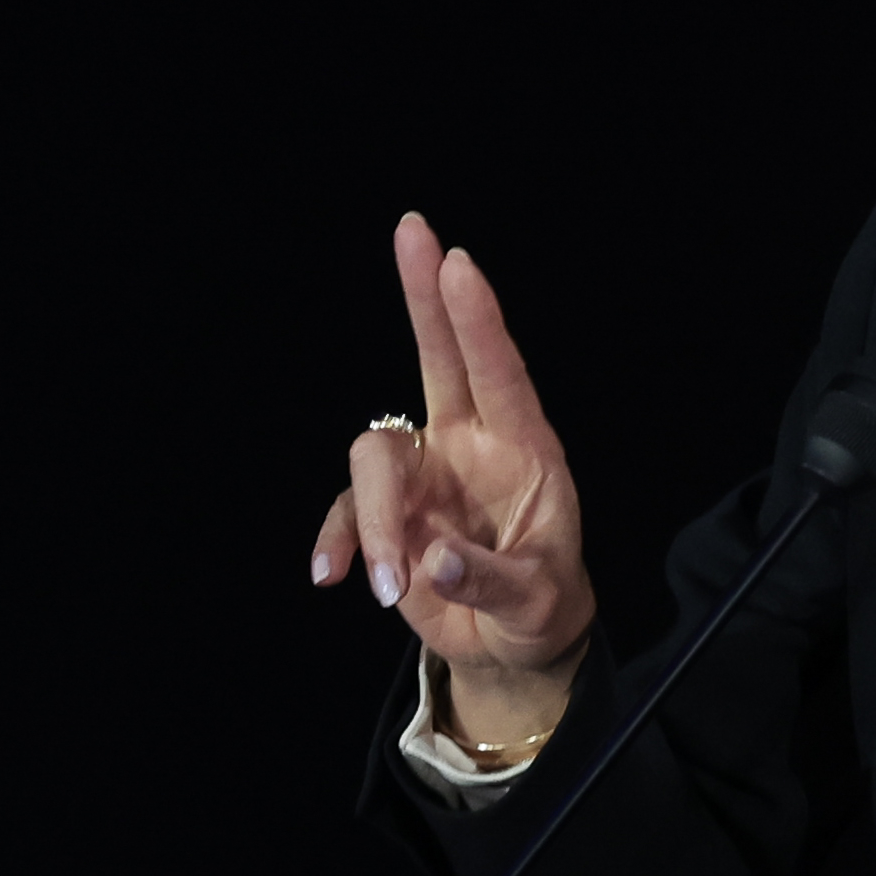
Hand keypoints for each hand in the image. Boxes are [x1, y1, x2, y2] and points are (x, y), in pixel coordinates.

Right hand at [312, 215, 595, 731]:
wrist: (511, 649)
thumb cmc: (540, 610)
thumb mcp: (536, 606)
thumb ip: (492, 582)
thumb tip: (434, 560)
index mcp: (524, 453)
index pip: (500, 373)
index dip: (477, 320)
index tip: (459, 262)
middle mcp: (470, 447)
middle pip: (438, 356)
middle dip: (422, 296)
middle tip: (413, 227)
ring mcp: (424, 475)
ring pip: (375, 458)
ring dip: (375, 521)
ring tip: (391, 587)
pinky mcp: (388, 513)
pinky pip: (347, 511)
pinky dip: (340, 542)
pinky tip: (335, 578)